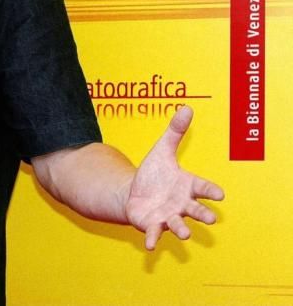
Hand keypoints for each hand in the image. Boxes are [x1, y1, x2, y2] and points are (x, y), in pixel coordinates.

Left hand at [125, 106, 223, 249]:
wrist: (134, 193)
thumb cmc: (154, 174)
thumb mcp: (162, 150)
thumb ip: (174, 133)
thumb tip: (186, 107)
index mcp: (187, 186)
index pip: (203, 188)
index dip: (211, 191)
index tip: (219, 193)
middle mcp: (181, 204)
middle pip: (195, 210)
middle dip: (203, 214)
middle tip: (211, 218)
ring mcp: (168, 216)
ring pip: (178, 224)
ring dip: (182, 229)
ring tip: (186, 235)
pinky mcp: (152, 224)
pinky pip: (154, 233)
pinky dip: (153, 239)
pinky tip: (150, 246)